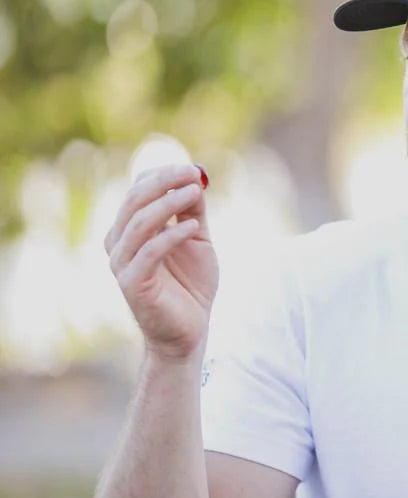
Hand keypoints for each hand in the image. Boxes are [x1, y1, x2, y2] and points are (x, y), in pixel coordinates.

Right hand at [105, 164, 218, 362]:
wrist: (191, 329)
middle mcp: (120, 243)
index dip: (162, 175)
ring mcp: (123, 263)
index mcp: (131, 229)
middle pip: (134, 201)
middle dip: (164, 182)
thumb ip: (193, 212)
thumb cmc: (192, 284)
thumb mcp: (197, 240)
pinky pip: (148, 252)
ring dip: (168, 204)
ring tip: (196, 194)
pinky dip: (171, 235)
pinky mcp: (133, 284)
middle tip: (192, 174)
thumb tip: (195, 178)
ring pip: (138, 223)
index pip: (138, 190)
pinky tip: (193, 228)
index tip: (191, 168)